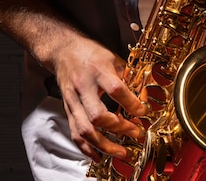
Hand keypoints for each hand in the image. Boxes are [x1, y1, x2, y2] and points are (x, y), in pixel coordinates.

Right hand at [52, 36, 145, 161]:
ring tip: (119, 152)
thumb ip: (129, 78)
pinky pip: (75, 133)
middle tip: (134, 132)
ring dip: (103, 145)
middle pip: (98, 115)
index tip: (142, 111)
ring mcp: (73, 100)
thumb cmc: (90, 54)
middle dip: (118, 128)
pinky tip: (98, 155)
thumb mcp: (113, 59)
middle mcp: (83, 86)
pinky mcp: (68, 109)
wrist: (63, 51)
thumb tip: (143, 97)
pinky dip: (86, 148)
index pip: (115, 89)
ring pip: (85, 129)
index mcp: (98, 70)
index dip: (130, 103)